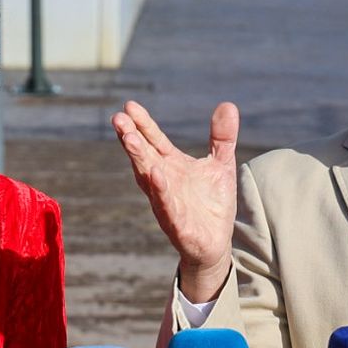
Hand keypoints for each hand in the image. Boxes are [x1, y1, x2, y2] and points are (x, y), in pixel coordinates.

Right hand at [112, 100, 238, 302]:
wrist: (216, 243)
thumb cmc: (212, 203)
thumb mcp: (222, 165)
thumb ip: (222, 137)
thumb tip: (228, 105)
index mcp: (172, 165)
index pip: (154, 141)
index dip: (143, 124)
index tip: (129, 105)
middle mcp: (163, 182)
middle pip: (144, 156)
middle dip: (132, 138)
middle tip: (119, 119)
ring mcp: (167, 202)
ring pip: (148, 179)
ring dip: (139, 160)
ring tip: (130, 139)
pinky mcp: (177, 224)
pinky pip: (167, 206)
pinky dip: (161, 191)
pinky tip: (156, 175)